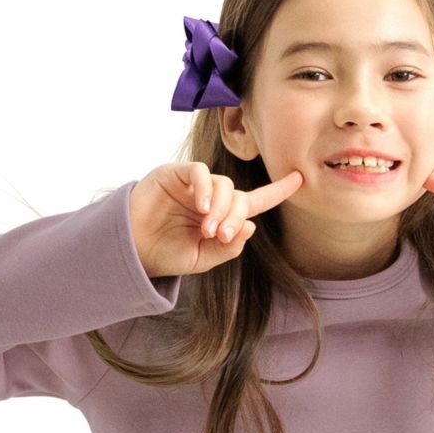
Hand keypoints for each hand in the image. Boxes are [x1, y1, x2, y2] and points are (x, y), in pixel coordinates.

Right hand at [129, 162, 303, 277]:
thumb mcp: (204, 260)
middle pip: (239, 197)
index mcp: (222, 216)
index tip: (300, 178)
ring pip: (223, 185)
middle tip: (220, 236)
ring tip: (208, 229)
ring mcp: (194, 184)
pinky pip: (199, 172)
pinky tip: (202, 207)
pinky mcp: (174, 174)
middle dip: (235, 217)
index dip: (277, 190)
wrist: (134, 250)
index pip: (255, 201)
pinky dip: (205, 188)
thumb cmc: (168, 254)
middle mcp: (211, 196)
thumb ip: (229, 248)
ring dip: (221, 208)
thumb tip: (251, 225)